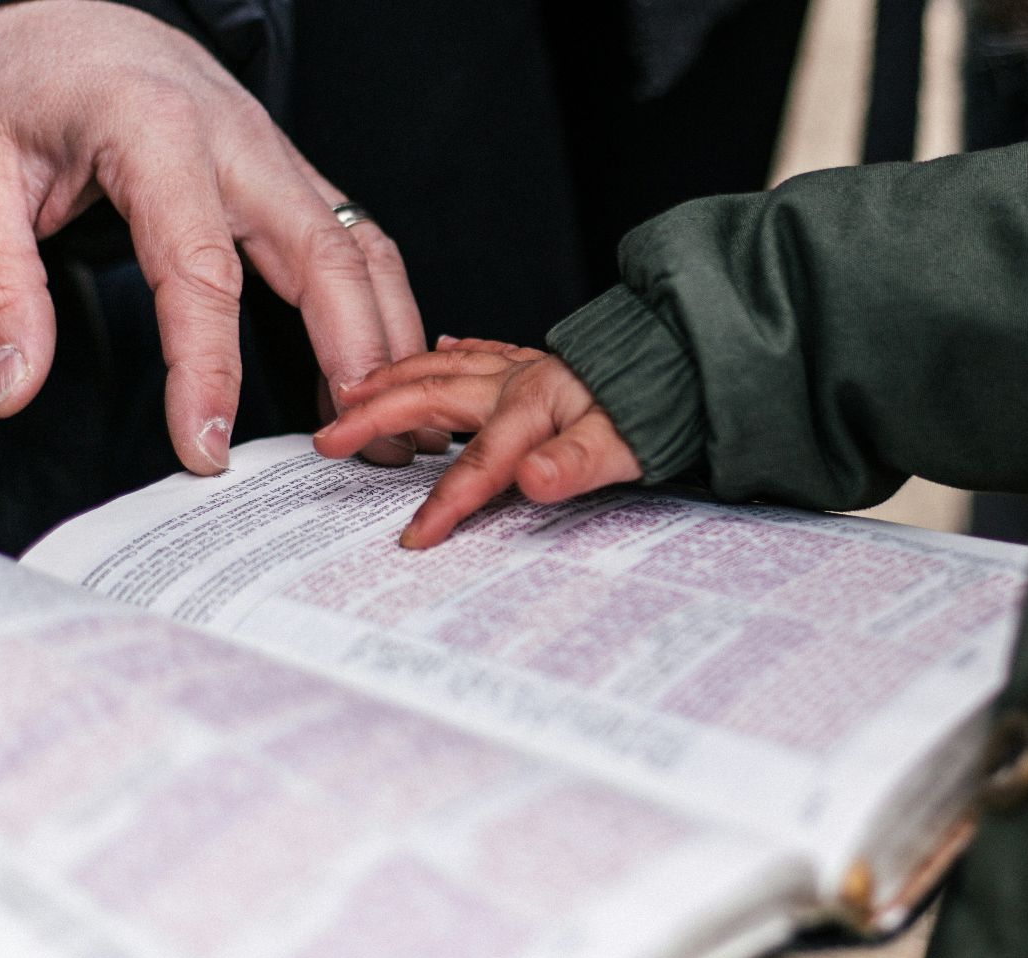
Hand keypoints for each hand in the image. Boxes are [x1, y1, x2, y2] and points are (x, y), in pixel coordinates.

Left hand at [0, 0, 437, 472]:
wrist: (58, 8)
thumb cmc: (14, 82)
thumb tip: (12, 389)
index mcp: (154, 128)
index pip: (199, 269)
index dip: (208, 369)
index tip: (204, 449)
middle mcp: (236, 137)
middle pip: (325, 257)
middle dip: (356, 359)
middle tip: (364, 451)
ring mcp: (275, 152)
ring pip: (362, 249)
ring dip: (390, 339)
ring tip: (399, 427)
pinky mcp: (288, 172)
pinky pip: (356, 242)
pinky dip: (381, 310)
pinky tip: (377, 372)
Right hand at [313, 338, 642, 547]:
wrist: (697, 359)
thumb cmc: (665, 406)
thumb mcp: (630, 446)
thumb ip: (577, 464)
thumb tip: (533, 480)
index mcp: (535, 405)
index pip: (478, 465)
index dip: (445, 503)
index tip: (414, 539)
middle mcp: (521, 380)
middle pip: (433, 398)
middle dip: (377, 418)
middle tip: (330, 438)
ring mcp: (527, 367)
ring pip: (444, 367)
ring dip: (395, 379)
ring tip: (353, 390)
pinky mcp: (541, 362)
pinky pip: (482, 351)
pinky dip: (451, 352)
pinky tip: (440, 350)